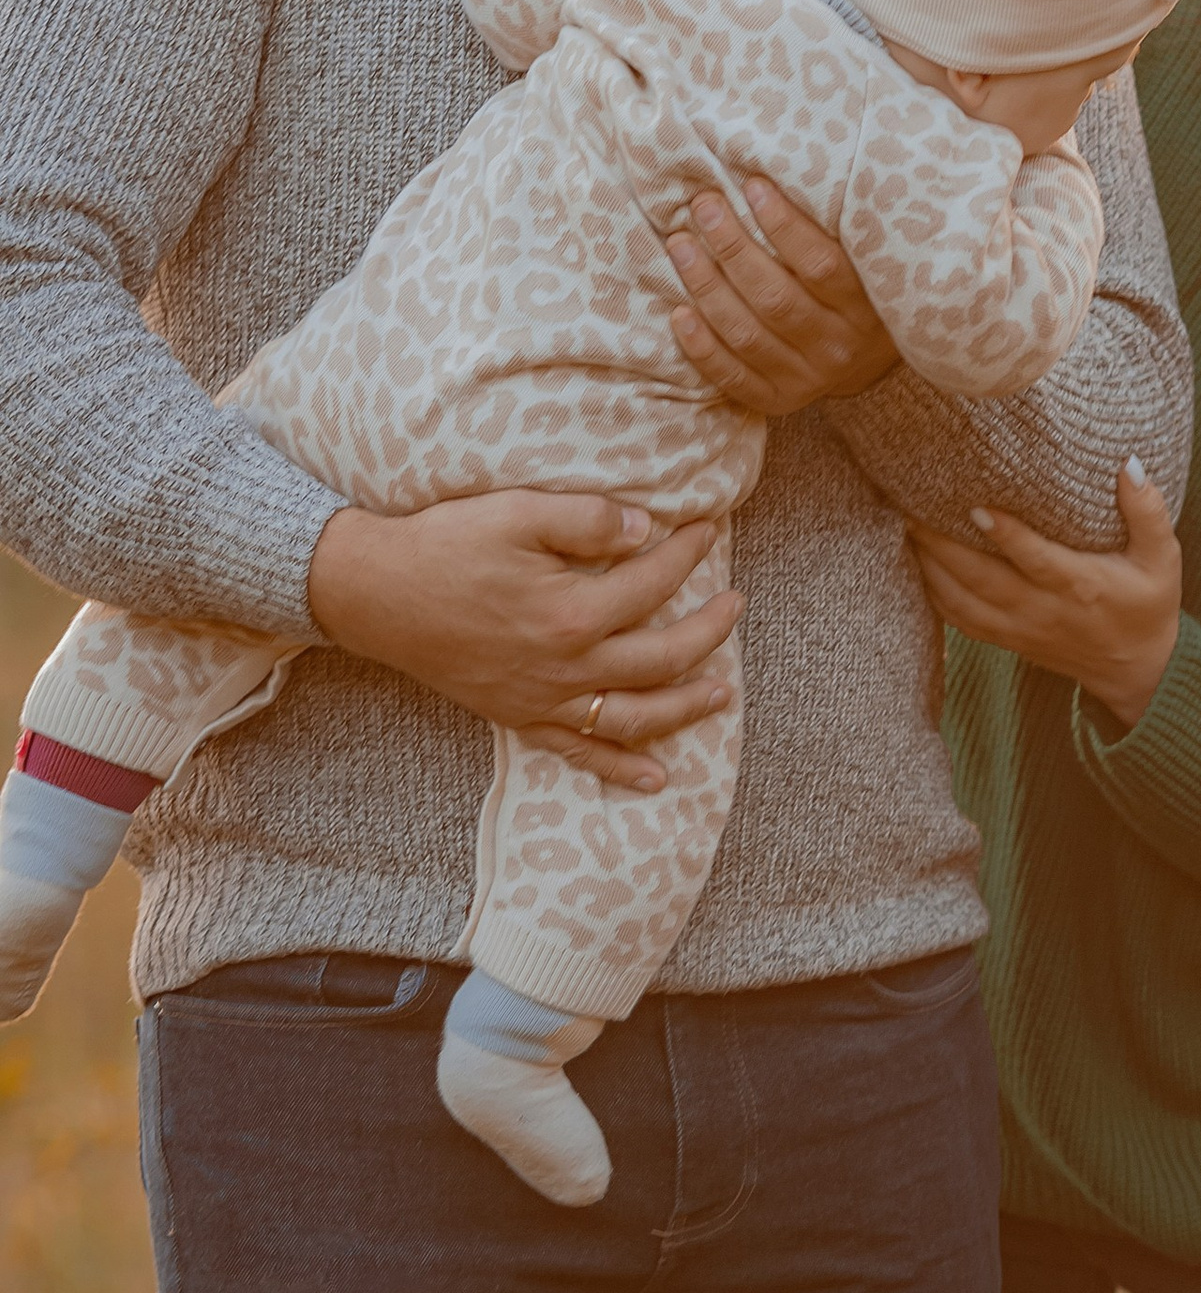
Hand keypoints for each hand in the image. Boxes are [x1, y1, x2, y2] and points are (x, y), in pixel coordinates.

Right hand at [306, 490, 739, 796]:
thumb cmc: (443, 546)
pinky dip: (620, 768)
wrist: (373, 593)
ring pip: (634, 715)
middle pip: (661, 657)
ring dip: (685, 706)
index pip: (652, 583)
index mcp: (572, 612)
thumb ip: (587, 520)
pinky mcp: (518, 717)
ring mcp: (543, 699)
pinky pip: (578, 752)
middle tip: (736, 606)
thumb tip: (646, 528)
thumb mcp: (516, 513)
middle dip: (708, 631)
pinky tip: (656, 779)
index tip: (708, 532)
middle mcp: (567, 666)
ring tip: (723, 692)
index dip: (687, 555)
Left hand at [667, 179, 898, 415]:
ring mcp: (808, 378)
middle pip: (776, 298)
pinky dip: (701, 346)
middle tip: (703, 206)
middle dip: (732, 247)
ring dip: (707, 286)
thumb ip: (831, 229)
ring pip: (748, 333)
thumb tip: (772, 172)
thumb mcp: (862, 261)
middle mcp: (838, 346)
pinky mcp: (779, 399)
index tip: (753, 185)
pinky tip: (678, 313)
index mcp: (866, 306)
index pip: (822, 264)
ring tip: (680, 244)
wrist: (867, 360)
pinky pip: (733, 377)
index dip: (784, 224)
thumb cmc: (857, 290)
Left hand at [910, 460, 1181, 730]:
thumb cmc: (1149, 606)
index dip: (1005, 536)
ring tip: (906, 526)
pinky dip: (933, 593)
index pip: (1037, 561)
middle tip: (912, 506)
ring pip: (962, 602)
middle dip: (942, 545)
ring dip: (930, 567)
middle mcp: (1044, 610)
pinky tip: (918, 563)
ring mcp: (1021, 628)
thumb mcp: (1162, 559)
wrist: (1138, 671)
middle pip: (982, 581)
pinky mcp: (1008, 639)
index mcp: (1081, 588)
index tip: (975, 507)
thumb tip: (1128, 465)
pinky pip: (960, 620)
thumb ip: (1148, 511)